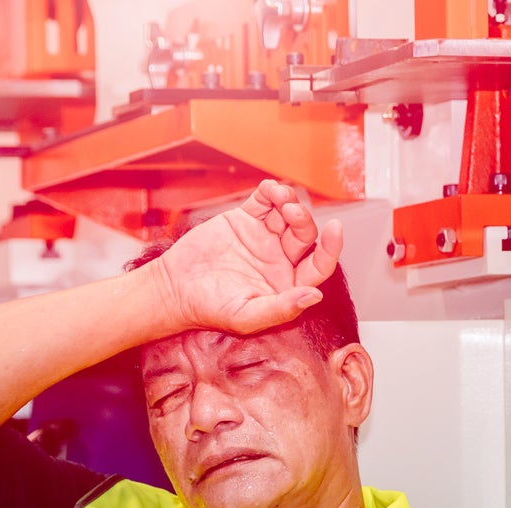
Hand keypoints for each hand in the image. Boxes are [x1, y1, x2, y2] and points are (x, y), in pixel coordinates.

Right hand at [144, 180, 344, 335]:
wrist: (175, 288)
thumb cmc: (209, 308)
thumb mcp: (247, 317)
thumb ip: (282, 308)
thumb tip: (315, 296)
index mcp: (286, 284)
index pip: (319, 265)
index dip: (331, 248)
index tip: (335, 229)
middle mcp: (279, 259)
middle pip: (305, 235)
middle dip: (303, 220)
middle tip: (290, 212)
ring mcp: (263, 237)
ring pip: (288, 213)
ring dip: (289, 201)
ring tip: (279, 196)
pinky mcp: (245, 219)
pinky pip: (264, 201)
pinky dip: (270, 191)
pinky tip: (268, 188)